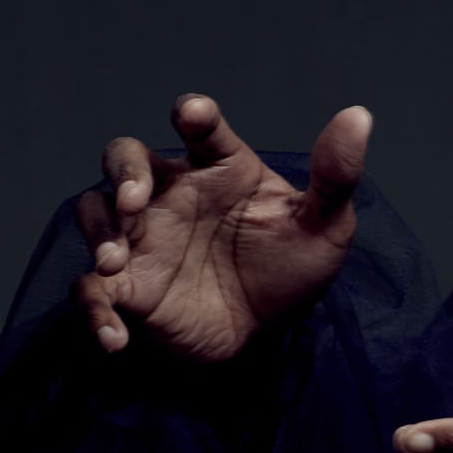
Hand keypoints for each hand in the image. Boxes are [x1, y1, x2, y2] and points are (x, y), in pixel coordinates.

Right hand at [75, 94, 369, 361]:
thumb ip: (336, 177)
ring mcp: (144, 239)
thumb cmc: (292, 267)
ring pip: (96, 215)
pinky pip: (94, 291)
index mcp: (219, 169)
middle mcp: (172, 195)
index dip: (193, 114)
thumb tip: (359, 116)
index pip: (200, 130)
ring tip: (115, 262)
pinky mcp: (130, 288)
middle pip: (125, 159)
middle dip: (122, 172)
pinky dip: (95, 313)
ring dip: (99, 234)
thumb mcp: (325, 227)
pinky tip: (116, 337)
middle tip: (133, 199)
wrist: (272, 331)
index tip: (194, 115)